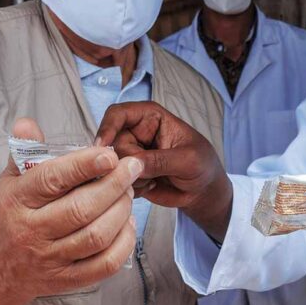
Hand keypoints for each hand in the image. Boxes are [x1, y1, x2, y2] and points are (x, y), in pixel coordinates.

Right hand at [0, 118, 137, 299]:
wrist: (0, 269)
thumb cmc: (13, 214)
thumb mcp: (11, 180)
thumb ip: (24, 150)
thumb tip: (27, 122)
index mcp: (17, 201)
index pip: (52, 180)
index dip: (83, 165)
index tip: (110, 154)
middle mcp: (31, 231)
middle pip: (80, 209)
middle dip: (114, 186)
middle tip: (132, 168)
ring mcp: (50, 259)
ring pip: (95, 236)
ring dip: (121, 211)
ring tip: (130, 192)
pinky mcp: (67, 280)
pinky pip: (104, 265)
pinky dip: (123, 243)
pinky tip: (128, 224)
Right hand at [95, 102, 231, 238]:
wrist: (203, 191)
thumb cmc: (202, 165)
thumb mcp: (188, 160)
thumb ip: (160, 160)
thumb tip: (132, 164)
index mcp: (150, 117)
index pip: (118, 113)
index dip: (107, 127)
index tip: (102, 146)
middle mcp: (136, 133)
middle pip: (113, 145)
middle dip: (127, 162)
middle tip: (151, 173)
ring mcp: (131, 154)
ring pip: (113, 166)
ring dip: (132, 178)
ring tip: (156, 179)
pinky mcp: (129, 174)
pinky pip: (117, 182)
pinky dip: (133, 188)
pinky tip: (152, 186)